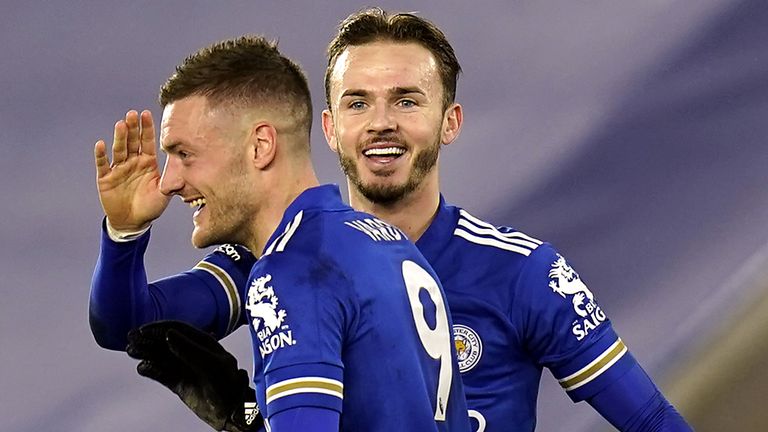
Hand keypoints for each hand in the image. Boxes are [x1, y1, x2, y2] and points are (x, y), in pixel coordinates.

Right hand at [94, 110, 169, 230]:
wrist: (134, 221)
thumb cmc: (151, 206)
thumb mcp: (165, 193)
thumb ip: (173, 181)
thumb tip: (186, 171)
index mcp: (148, 162)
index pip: (147, 142)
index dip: (146, 129)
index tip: (146, 114)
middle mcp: (133, 162)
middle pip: (132, 141)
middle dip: (132, 128)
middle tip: (132, 114)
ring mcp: (119, 168)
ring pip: (119, 149)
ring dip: (119, 137)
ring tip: (121, 124)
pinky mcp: (106, 177)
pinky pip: (103, 164)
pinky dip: (101, 155)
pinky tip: (101, 144)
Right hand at [126, 321, 262, 431]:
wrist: (231, 410)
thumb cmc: (226, 384)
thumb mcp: (211, 364)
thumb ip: (189, 349)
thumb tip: (168, 334)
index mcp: (203, 342)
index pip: (178, 329)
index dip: (160, 327)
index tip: (144, 329)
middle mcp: (192, 352)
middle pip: (166, 341)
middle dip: (149, 339)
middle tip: (130, 339)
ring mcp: (185, 367)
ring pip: (161, 357)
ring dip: (146, 352)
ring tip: (131, 351)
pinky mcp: (179, 383)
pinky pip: (161, 374)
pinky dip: (151, 370)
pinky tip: (143, 367)